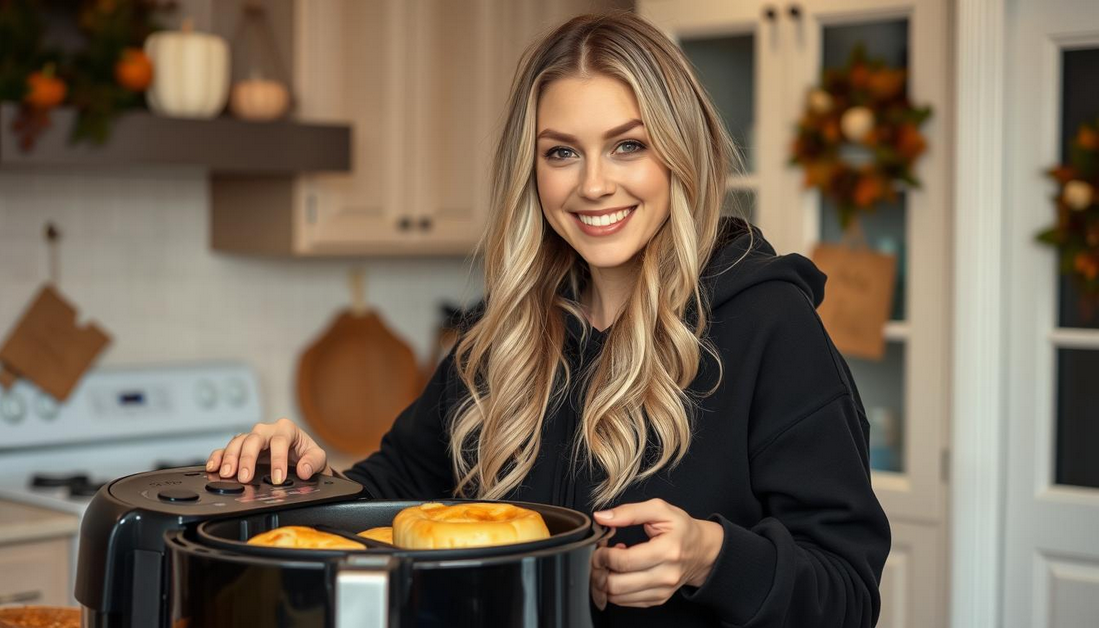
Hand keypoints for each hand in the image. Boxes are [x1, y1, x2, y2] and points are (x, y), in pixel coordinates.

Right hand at [205, 418, 328, 483]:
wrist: (300, 458)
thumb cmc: (306, 455)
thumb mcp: (318, 458)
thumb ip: (314, 462)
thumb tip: (304, 470)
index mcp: (287, 429)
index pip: (280, 441)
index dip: (277, 460)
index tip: (277, 479)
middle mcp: (267, 430)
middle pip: (254, 439)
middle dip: (247, 458)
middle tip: (245, 477)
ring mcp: (252, 438)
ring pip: (238, 442)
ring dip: (231, 458)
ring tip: (228, 475)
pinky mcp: (241, 448)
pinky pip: (226, 448)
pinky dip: (218, 456)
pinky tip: (214, 467)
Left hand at [590, 498, 723, 608]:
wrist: (702, 551)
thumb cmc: (681, 529)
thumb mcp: (659, 510)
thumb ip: (629, 512)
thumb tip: (601, 517)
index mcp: (667, 550)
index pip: (624, 562)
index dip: (603, 555)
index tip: (600, 547)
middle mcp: (666, 575)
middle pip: (617, 584)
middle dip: (599, 570)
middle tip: (599, 557)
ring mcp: (663, 590)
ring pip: (618, 597)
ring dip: (604, 581)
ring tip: (608, 564)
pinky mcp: (658, 599)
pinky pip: (626, 602)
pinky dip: (615, 589)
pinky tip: (620, 573)